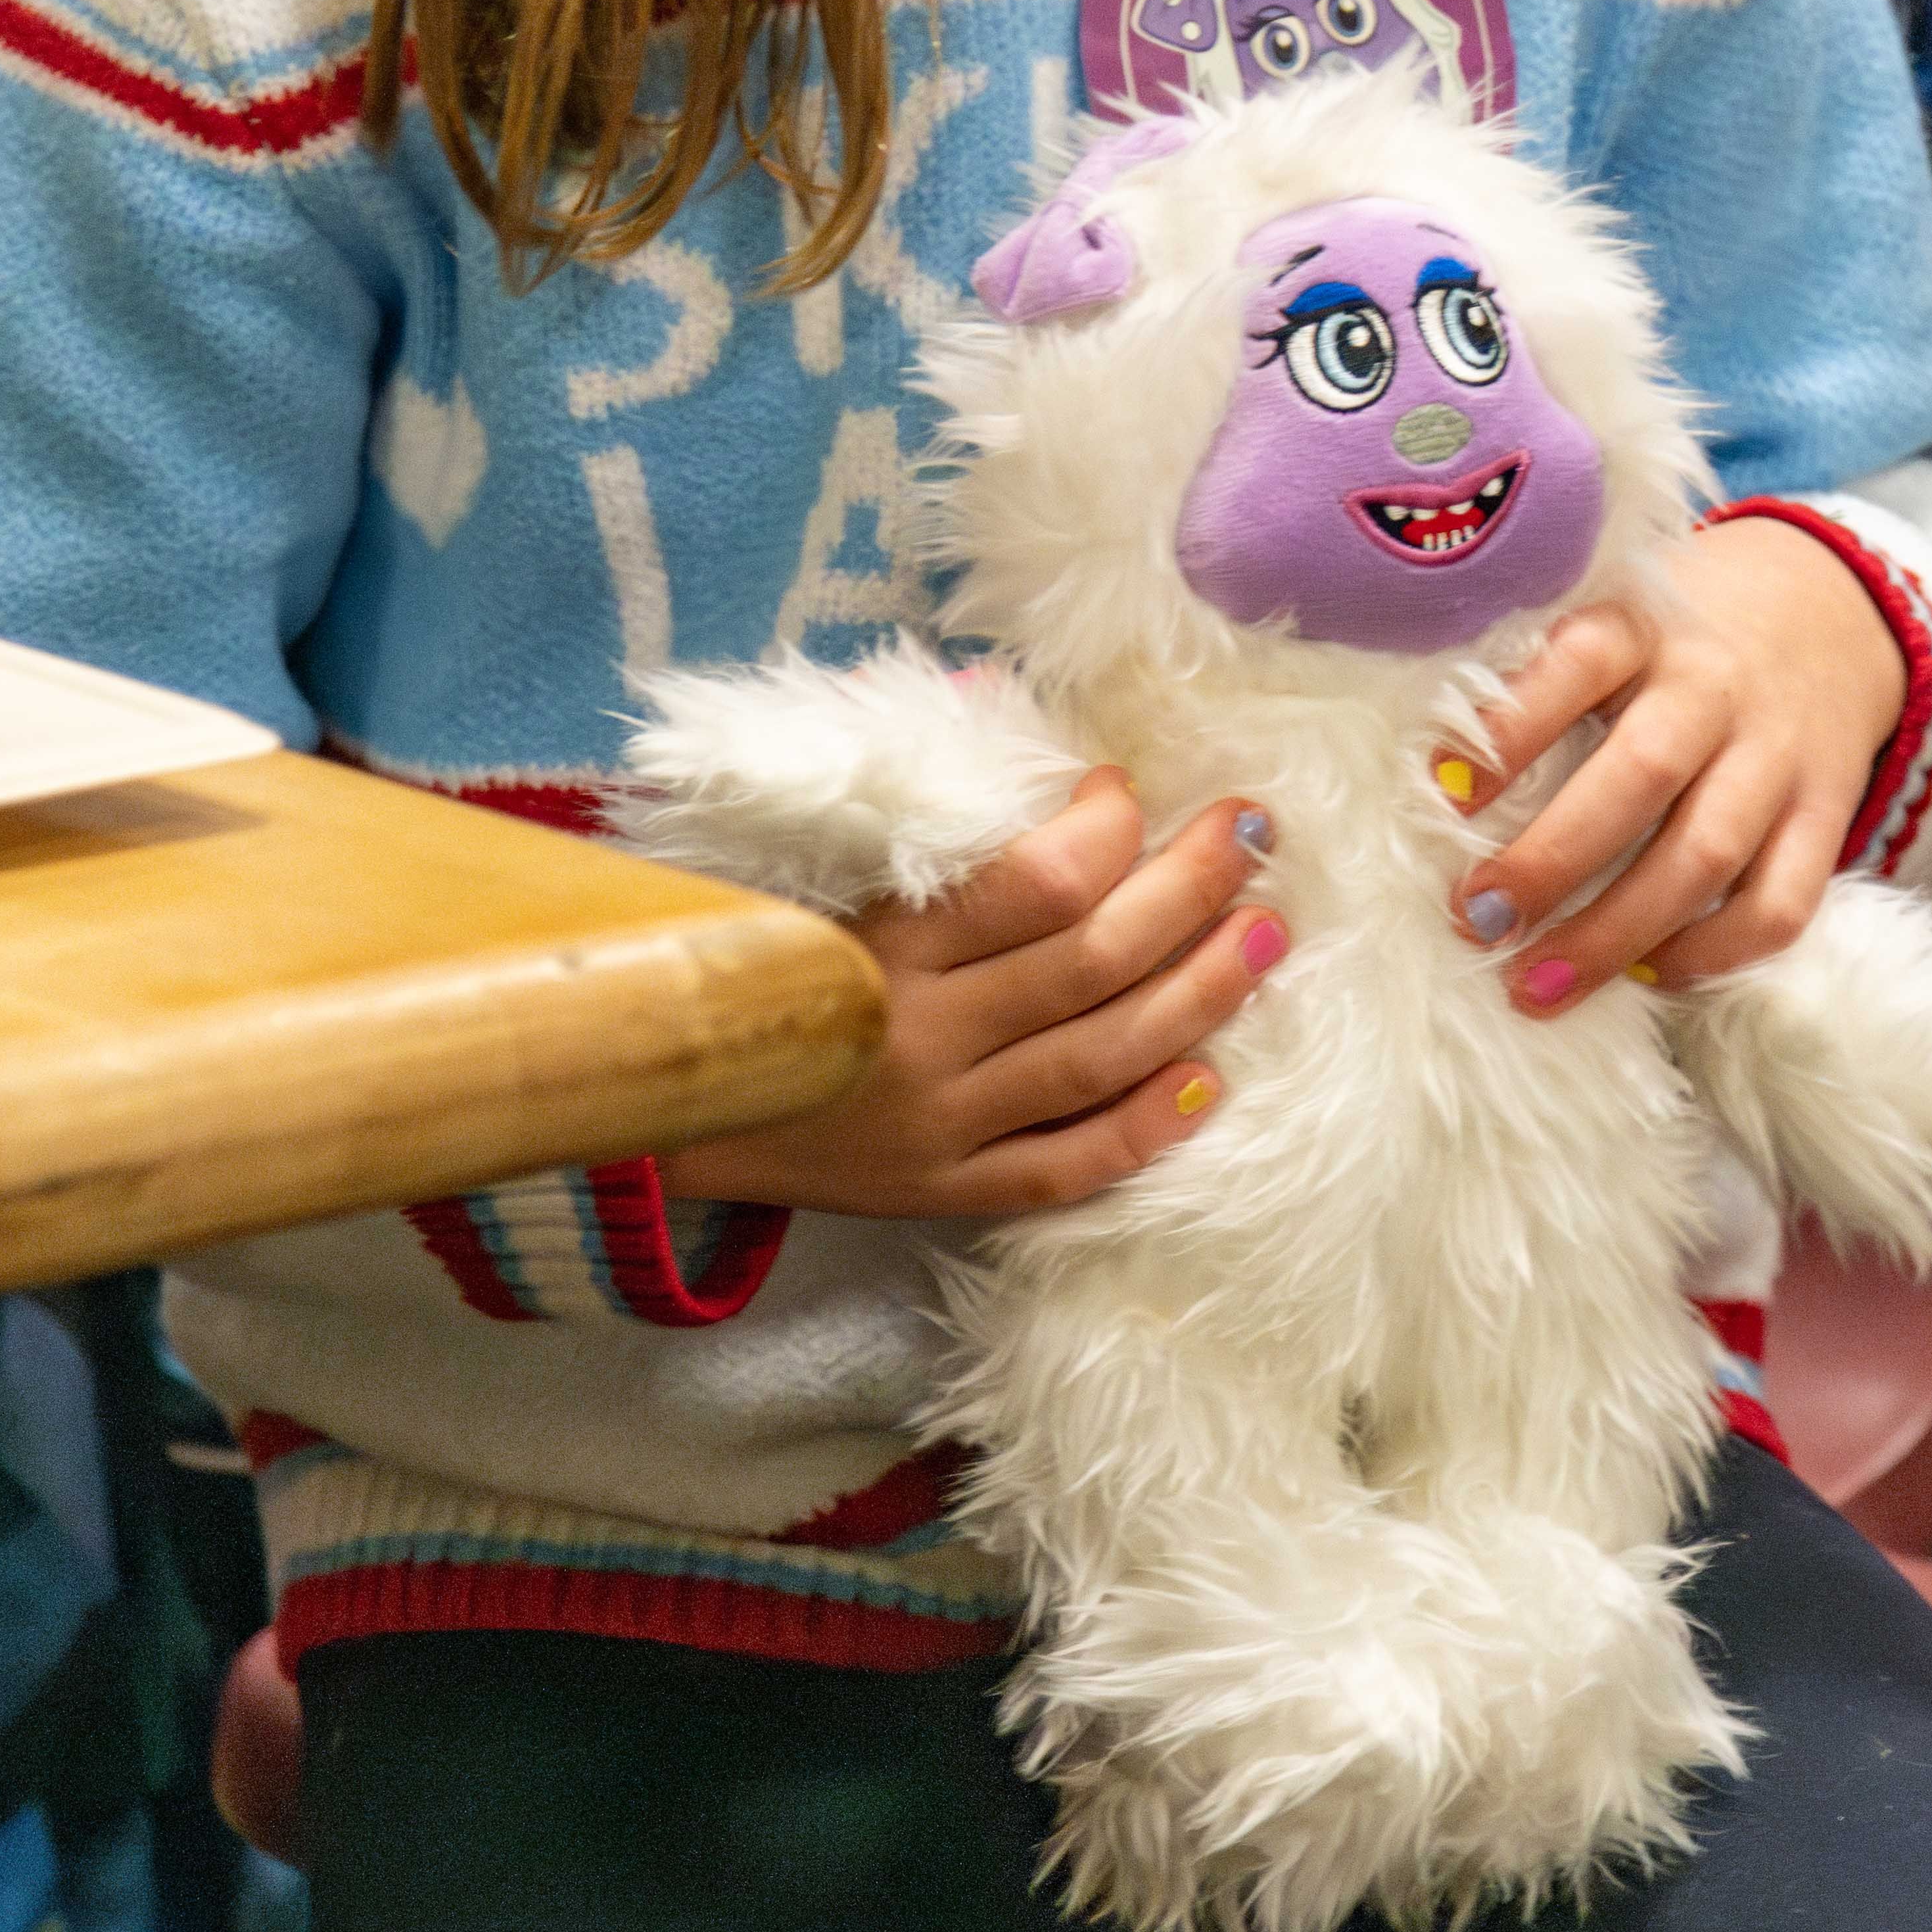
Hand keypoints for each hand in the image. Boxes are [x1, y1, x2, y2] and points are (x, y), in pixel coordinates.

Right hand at [664, 771, 1276, 1217]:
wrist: (664, 1113)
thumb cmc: (746, 969)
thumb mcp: (805, 885)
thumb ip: (908, 831)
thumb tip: (1017, 737)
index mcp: (879, 950)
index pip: (1032, 885)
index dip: (1106, 830)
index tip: (1125, 786)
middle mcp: (920, 1040)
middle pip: (1093, 963)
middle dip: (1190, 889)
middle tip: (1253, 832)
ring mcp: (942, 1127)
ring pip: (1102, 1060)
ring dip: (1202, 992)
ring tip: (1267, 932)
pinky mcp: (950, 1194)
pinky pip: (1070, 1166)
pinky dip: (1147, 1125)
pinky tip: (1210, 1078)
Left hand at [1449, 513, 1904, 1011]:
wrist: (1828, 609)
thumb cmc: (1674, 640)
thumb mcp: (1610, 622)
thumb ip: (1540, 680)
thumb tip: (1432, 777)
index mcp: (1644, 628)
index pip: (1577, 664)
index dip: (1511, 728)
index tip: (1441, 791)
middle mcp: (1715, 689)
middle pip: (1642, 776)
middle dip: (1552, 861)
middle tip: (1476, 919)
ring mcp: (1778, 757)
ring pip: (1707, 856)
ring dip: (1615, 934)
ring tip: (1536, 984)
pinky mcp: (1824, 816)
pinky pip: (1779, 903)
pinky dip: (1712, 953)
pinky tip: (1647, 976)